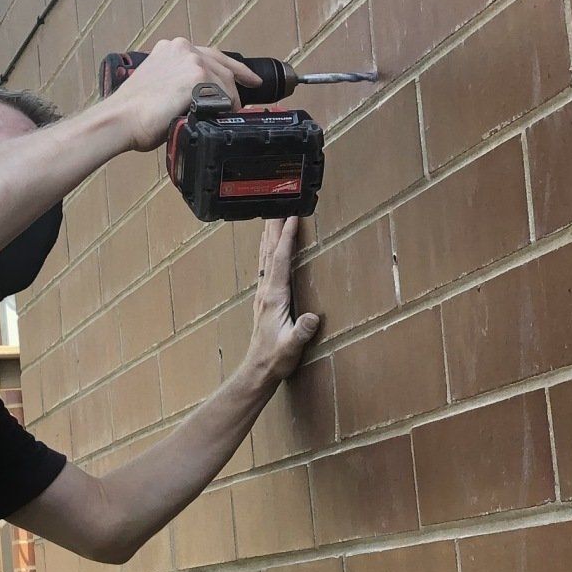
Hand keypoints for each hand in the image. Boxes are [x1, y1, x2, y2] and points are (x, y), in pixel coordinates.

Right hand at [112, 38, 260, 150]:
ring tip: (226, 118)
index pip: (211, 54)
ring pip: (226, 81)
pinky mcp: (198, 76)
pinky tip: (224, 117)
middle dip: (236, 86)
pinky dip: (227, 108)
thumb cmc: (134, 112)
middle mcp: (183, 48)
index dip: (234, 68)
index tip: (249, 78)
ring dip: (230, 102)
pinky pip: (224, 94)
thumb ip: (180, 82)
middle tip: (245, 103)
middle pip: (223, 67)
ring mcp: (192, 60)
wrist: (121, 119)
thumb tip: (201, 97)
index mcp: (172, 48)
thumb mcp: (158, 85)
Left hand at [246, 214, 320, 382]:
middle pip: (268, 250)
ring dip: (268, 234)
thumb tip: (313, 318)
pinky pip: (265, 266)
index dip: (286, 237)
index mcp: (274, 296)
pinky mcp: (264, 298)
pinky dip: (268, 249)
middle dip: (274, 225)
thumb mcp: (291, 347)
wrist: (258, 370)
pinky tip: (268, 247)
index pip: (280, 259)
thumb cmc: (276, 359)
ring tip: (271, 215)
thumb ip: (301, 333)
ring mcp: (263, 293)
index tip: (291, 215)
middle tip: (277, 201)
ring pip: (264, 256)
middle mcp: (265, 290)